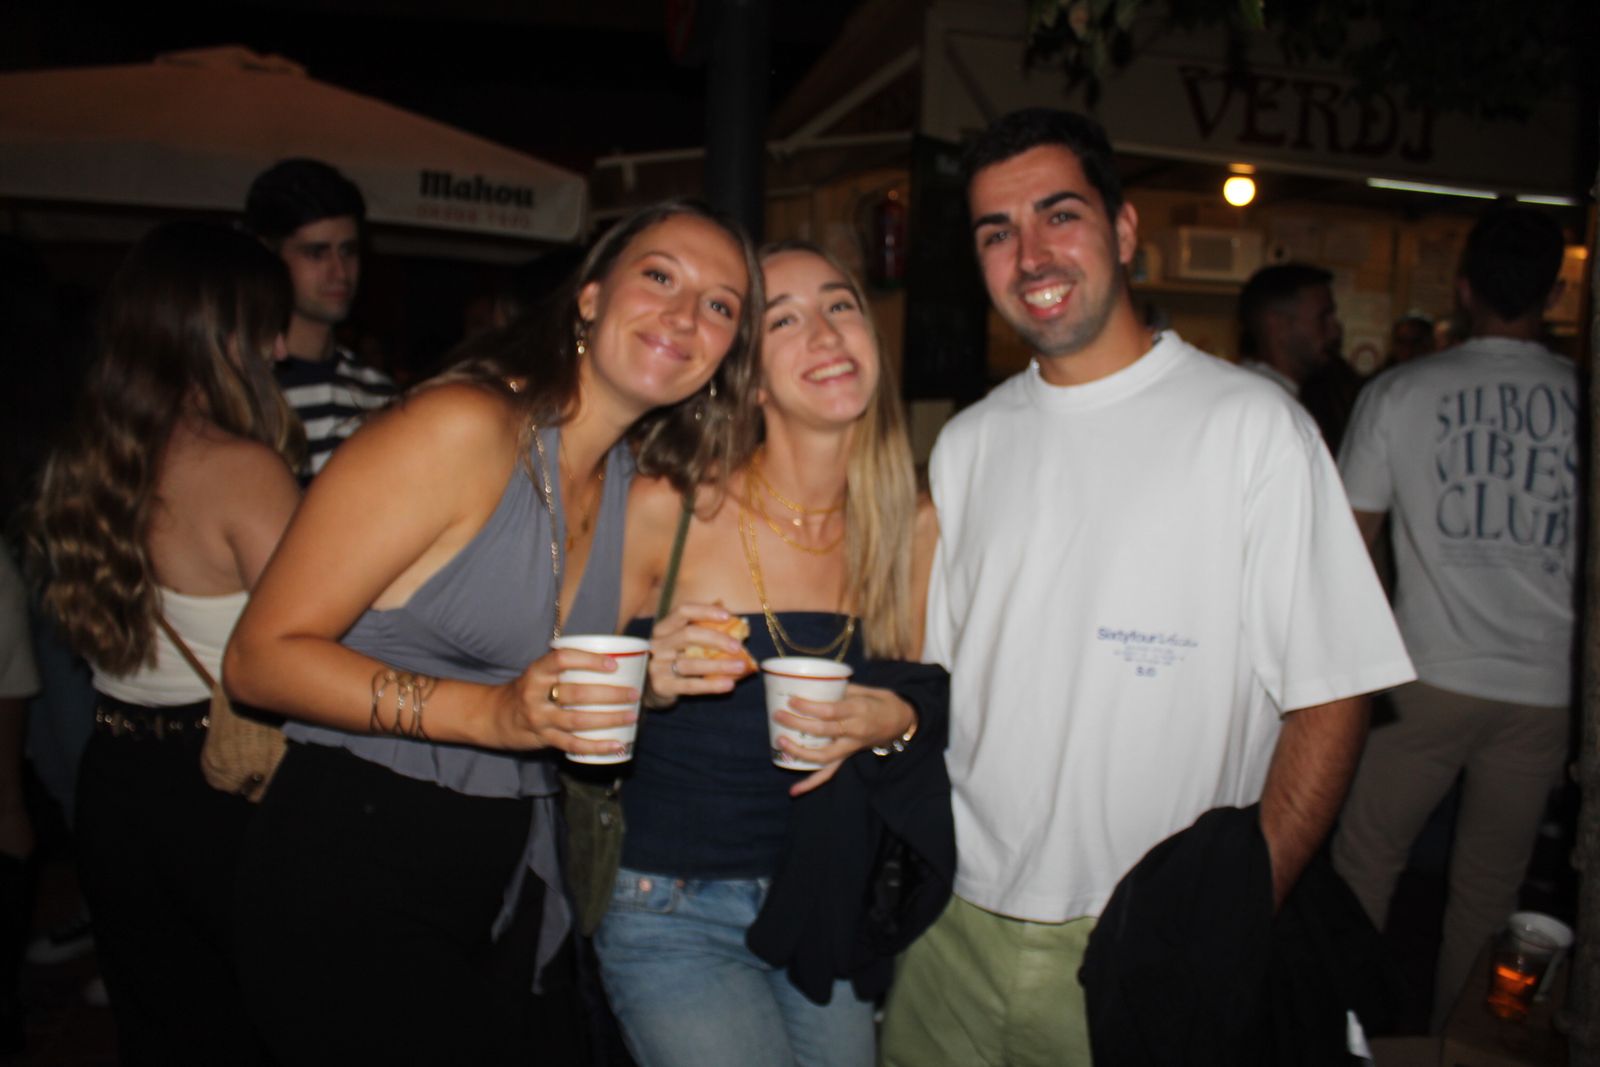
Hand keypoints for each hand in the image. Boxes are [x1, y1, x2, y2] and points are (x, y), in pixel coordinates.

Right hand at [493, 646, 640, 756]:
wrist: (495, 716)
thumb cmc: (530, 689)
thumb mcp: (540, 672)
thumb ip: (566, 667)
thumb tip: (613, 658)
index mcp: (538, 671)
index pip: (563, 659)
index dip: (589, 660)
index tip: (614, 664)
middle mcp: (536, 693)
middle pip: (577, 693)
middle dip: (610, 694)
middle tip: (634, 693)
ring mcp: (539, 718)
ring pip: (578, 720)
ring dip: (609, 719)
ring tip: (632, 716)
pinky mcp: (543, 738)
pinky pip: (574, 744)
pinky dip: (597, 746)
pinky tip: (617, 744)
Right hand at [644, 602, 753, 706]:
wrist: (649, 688)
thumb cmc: (675, 659)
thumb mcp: (683, 642)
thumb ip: (705, 630)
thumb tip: (738, 623)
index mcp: (664, 628)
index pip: (683, 611)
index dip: (705, 611)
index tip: (728, 616)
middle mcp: (657, 644)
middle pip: (688, 635)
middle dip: (716, 639)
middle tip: (738, 646)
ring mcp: (657, 665)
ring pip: (691, 663)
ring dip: (719, 665)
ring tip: (740, 666)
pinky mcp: (661, 686)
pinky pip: (690, 685)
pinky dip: (711, 685)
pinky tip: (729, 684)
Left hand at [774, 684, 915, 796]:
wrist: (902, 723)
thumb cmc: (881, 702)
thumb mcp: (866, 690)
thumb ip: (842, 688)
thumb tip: (815, 684)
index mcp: (859, 711)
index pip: (831, 711)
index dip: (809, 707)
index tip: (791, 700)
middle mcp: (854, 731)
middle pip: (823, 731)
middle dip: (798, 724)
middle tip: (778, 715)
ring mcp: (851, 748)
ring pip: (823, 756)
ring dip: (799, 752)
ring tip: (781, 742)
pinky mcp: (848, 757)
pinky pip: (829, 773)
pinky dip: (811, 783)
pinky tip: (795, 790)